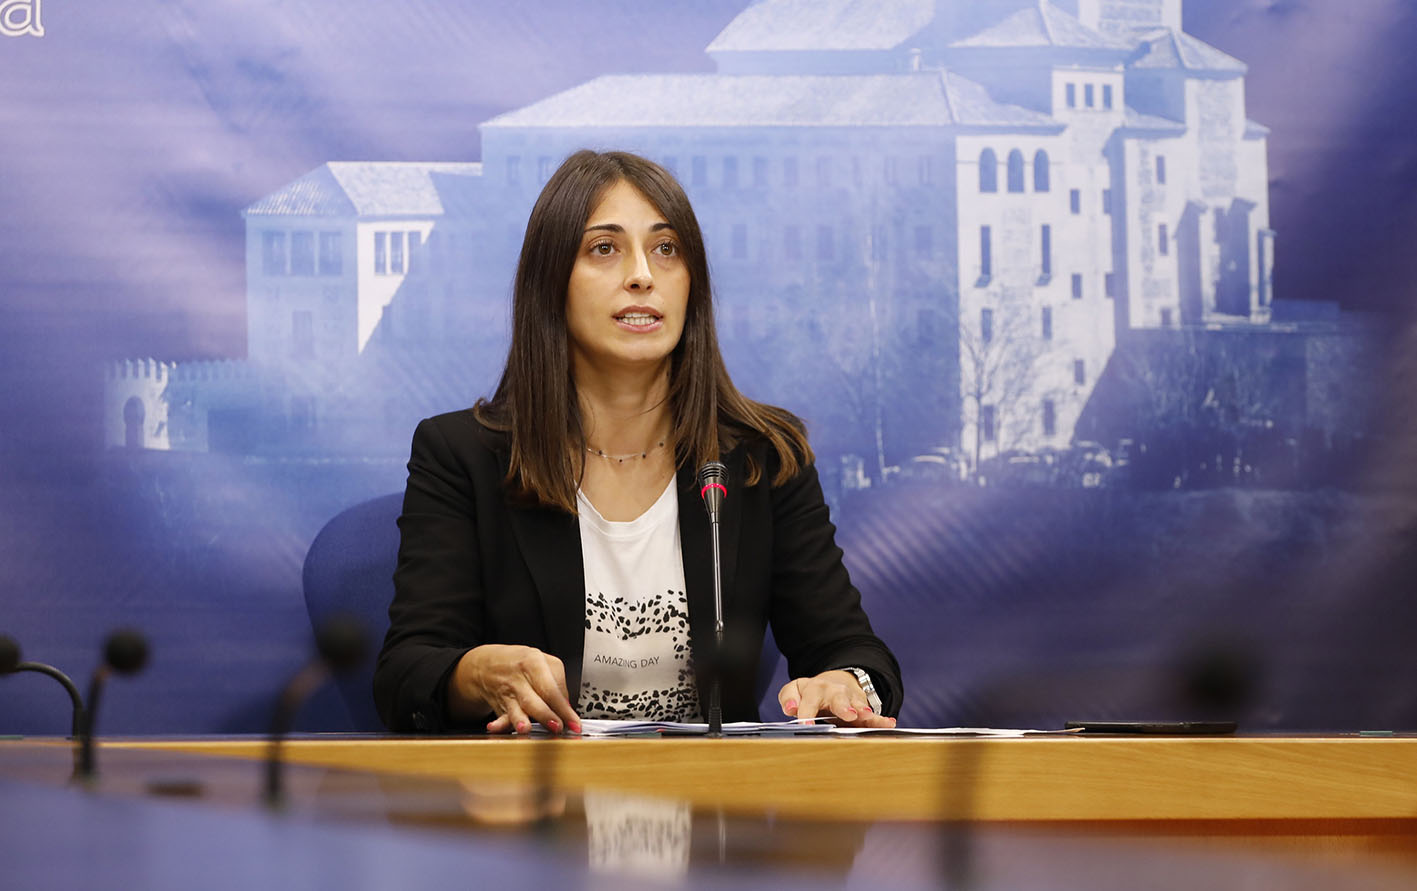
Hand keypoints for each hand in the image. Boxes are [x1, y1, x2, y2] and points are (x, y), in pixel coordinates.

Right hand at [450, 644, 581, 734]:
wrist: (486, 663)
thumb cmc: (519, 662)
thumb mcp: (542, 660)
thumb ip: (558, 682)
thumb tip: (566, 707)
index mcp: (532, 664)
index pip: (550, 689)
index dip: (563, 708)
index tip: (574, 723)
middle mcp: (518, 679)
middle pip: (533, 700)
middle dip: (545, 716)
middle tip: (558, 728)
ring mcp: (506, 693)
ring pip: (514, 709)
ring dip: (519, 720)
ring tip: (525, 729)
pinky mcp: (498, 706)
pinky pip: (500, 716)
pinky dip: (498, 724)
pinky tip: (494, 727)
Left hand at [778, 670, 895, 727]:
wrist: (833, 685)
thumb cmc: (811, 694)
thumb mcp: (796, 690)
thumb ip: (788, 697)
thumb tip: (790, 709)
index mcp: (815, 689)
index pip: (809, 700)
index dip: (806, 712)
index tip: (805, 724)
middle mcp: (834, 692)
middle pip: (838, 698)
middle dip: (843, 706)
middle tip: (848, 715)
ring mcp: (851, 700)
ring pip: (858, 706)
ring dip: (863, 712)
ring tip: (868, 718)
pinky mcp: (863, 709)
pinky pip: (873, 715)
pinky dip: (881, 720)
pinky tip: (889, 723)